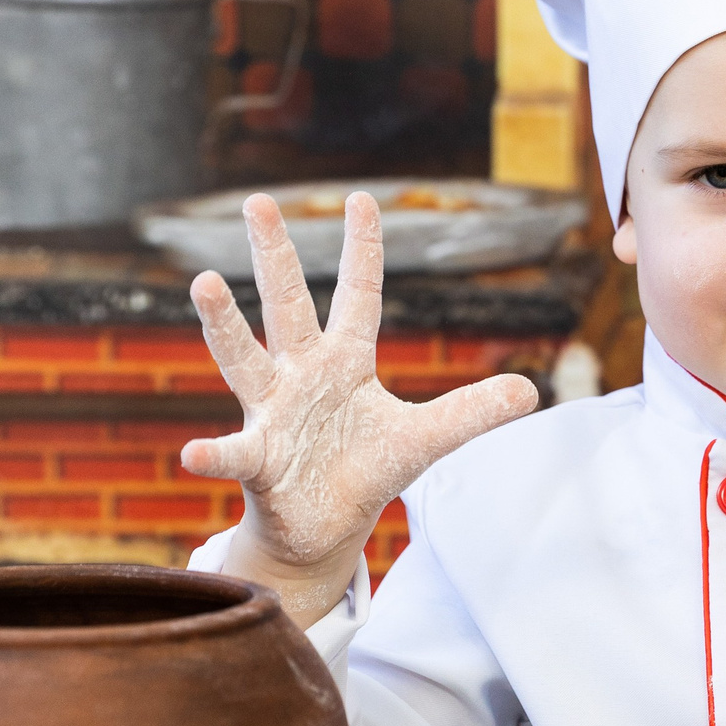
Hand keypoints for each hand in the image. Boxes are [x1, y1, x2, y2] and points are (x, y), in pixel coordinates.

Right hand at [181, 193, 537, 621]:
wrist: (323, 527)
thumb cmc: (364, 471)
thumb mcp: (425, 439)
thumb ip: (472, 412)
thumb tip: (532, 391)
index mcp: (346, 362)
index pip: (358, 296)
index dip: (363, 252)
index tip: (362, 198)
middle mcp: (302, 375)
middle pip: (289, 305)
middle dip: (275, 254)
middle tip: (259, 201)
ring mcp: (273, 412)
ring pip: (244, 359)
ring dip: (224, 324)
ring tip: (204, 283)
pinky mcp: (258, 459)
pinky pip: (233, 453)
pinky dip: (213, 454)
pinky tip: (192, 453)